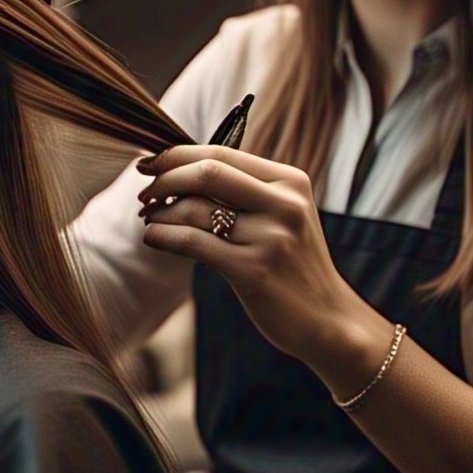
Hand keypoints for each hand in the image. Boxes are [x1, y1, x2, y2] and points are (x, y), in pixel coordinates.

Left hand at [136, 145, 359, 367]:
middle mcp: (284, 204)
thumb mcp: (282, 216)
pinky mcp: (252, 270)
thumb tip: (179, 170)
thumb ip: (243, 191)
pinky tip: (152, 237)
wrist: (328, 319)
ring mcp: (270, 237)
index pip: (221, 153)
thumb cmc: (293, 265)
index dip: (177, 155)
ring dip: (160, 212)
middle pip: (206, 171)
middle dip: (164, 178)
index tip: (149, 164)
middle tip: (144, 194)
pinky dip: (162, 236)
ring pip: (194, 208)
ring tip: (149, 220)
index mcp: (290, 182)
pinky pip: (192, 242)